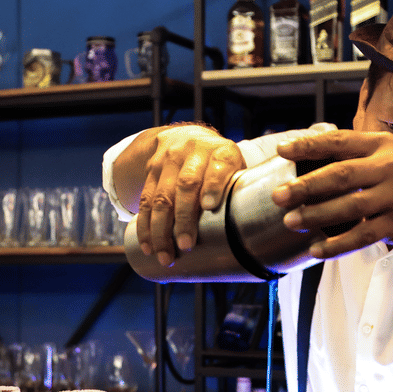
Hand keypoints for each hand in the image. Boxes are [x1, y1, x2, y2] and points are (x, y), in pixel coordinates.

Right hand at [130, 125, 244, 265]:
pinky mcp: (150, 171)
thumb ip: (236, 191)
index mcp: (221, 151)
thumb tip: (248, 231)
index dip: (213, 185)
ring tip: (165, 255)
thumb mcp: (234, 168)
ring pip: (161, 196)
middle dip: (184, 218)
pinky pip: (144, 200)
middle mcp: (193, 151)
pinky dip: (145, 226)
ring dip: (161, 230)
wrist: (186, 137)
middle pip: (186, 185)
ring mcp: (168, 160)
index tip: (210, 206)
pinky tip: (148, 246)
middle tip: (185, 245)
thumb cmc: (218, 165)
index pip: (218, 165)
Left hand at [271, 129, 392, 257]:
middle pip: (339, 175)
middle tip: (278, 195)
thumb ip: (360, 156)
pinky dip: (337, 244)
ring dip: (315, 215)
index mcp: (383, 146)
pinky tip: (317, 250)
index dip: (309, 145)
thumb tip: (314, 160)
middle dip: (305, 186)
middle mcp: (389, 168)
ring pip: (348, 206)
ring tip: (290, 221)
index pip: (340, 141)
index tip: (282, 150)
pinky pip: (361, 236)